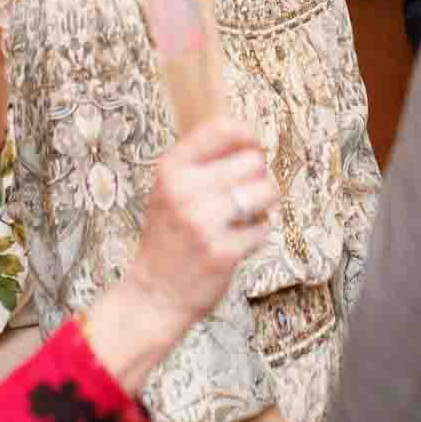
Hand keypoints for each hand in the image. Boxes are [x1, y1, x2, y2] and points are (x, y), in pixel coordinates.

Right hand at [82, 119, 275, 391]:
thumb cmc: (168, 237)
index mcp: (171, 168)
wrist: (155, 294)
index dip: (247, 137)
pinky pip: (263, 228)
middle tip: (243, 195)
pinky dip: (256, 235)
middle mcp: (185, 189)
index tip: (250, 150)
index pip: (223, 127)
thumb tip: (249, 137)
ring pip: (266, 190)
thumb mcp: (170, 189)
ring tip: (245, 216)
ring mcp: (204, 221)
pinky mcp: (223, 251)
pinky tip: (236, 242)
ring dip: (263, 204)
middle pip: (253, 160)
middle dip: (257, 176)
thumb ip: (201, 162)